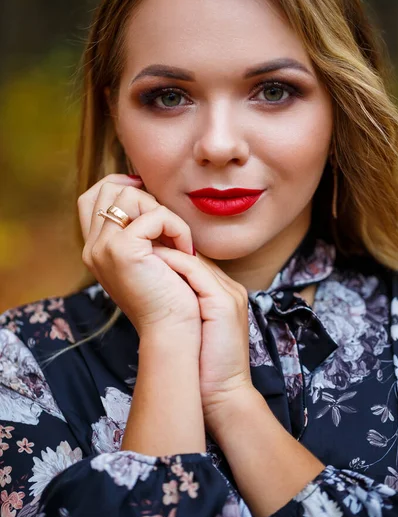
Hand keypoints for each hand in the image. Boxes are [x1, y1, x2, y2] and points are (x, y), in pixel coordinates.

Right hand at [78, 174, 201, 354]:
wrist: (172, 331)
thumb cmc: (169, 296)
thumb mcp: (148, 257)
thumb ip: (139, 230)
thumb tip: (146, 193)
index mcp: (96, 249)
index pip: (92, 198)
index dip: (118, 185)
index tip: (149, 195)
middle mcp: (93, 248)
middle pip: (108, 189)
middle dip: (144, 197)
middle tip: (168, 225)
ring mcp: (103, 248)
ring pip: (130, 195)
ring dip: (163, 212)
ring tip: (179, 241)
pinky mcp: (122, 249)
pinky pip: (155, 214)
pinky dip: (178, 227)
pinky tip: (186, 251)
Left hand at [151, 245, 252, 434]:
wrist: (222, 396)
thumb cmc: (201, 367)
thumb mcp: (191, 329)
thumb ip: (180, 306)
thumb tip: (149, 292)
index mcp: (224, 294)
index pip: (194, 261)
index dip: (167, 254)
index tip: (139, 250)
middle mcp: (229, 289)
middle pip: (195, 255)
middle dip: (165, 246)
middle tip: (136, 241)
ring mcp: (229, 294)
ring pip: (193, 258)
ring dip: (165, 250)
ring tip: (138, 246)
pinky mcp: (223, 302)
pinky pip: (195, 271)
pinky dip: (171, 263)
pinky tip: (149, 261)